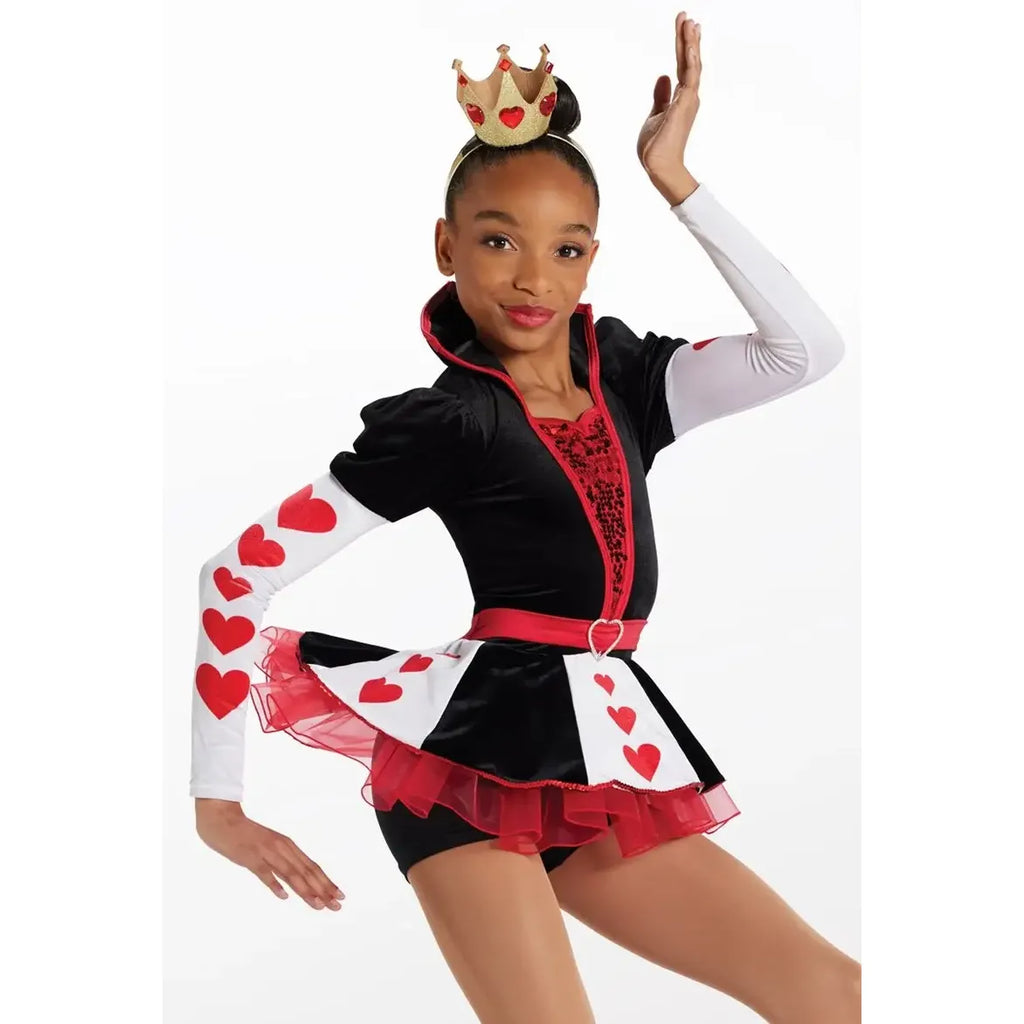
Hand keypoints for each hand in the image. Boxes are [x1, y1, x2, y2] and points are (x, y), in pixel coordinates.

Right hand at [195, 799, 344, 910]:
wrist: (223, 819)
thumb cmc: (247, 835)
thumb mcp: (270, 846)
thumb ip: (282, 861)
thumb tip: (294, 883)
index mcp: (288, 846)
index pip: (312, 867)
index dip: (327, 882)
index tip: (339, 896)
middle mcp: (282, 848)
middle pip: (306, 872)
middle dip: (323, 890)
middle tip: (337, 906)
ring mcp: (266, 852)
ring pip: (290, 873)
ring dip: (305, 891)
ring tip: (318, 905)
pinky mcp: (250, 857)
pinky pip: (264, 872)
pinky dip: (275, 884)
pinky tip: (283, 896)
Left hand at [636, 11, 701, 203]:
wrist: (658, 165)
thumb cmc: (656, 146)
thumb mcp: (655, 114)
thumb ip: (661, 95)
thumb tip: (663, 76)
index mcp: (681, 97)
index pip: (683, 65)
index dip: (684, 46)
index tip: (685, 26)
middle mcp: (688, 96)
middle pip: (689, 61)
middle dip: (688, 39)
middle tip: (687, 17)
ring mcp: (688, 100)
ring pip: (692, 65)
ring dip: (691, 44)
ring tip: (690, 23)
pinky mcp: (684, 105)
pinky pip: (689, 78)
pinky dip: (690, 61)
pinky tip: (689, 47)